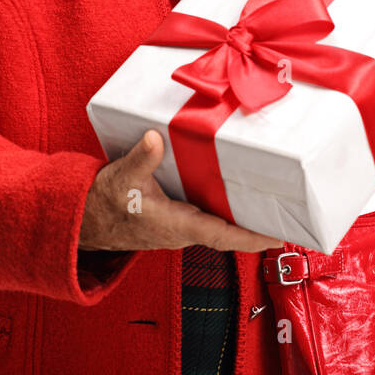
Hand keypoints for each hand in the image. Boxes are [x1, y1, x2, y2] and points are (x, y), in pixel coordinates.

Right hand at [78, 130, 283, 252]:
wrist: (84, 219)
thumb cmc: (103, 204)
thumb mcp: (121, 177)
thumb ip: (141, 158)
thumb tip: (155, 138)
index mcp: (178, 225)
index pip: (224, 236)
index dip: (253, 237)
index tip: (279, 236)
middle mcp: (184, 229)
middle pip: (231, 231)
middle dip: (258, 224)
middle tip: (289, 212)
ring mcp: (181, 225)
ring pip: (220, 223)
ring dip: (243, 215)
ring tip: (270, 199)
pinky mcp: (175, 217)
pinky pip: (207, 214)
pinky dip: (224, 205)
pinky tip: (233, 187)